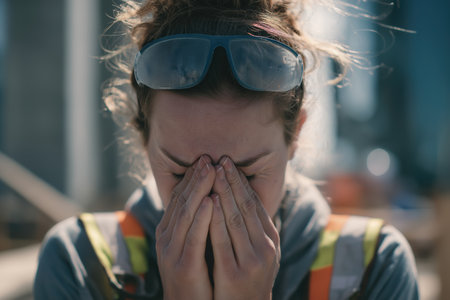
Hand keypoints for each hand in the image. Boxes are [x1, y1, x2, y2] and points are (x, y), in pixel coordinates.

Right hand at [155, 155, 214, 299]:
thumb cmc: (194, 273)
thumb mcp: (190, 243)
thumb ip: (195, 222)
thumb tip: (209, 197)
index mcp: (169, 230)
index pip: (180, 197)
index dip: (192, 177)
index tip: (206, 159)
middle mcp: (167, 236)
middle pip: (182, 200)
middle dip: (195, 177)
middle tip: (208, 157)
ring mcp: (172, 250)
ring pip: (186, 213)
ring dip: (199, 189)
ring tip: (211, 170)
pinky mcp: (184, 264)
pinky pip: (194, 236)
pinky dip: (202, 217)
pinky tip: (212, 201)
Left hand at [210, 157, 280, 299]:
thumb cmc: (249, 280)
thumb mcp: (258, 253)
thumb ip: (253, 229)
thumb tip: (242, 200)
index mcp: (271, 240)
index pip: (255, 204)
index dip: (242, 182)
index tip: (229, 164)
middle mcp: (266, 247)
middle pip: (247, 206)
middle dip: (233, 180)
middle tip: (221, 159)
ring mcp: (252, 259)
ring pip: (236, 218)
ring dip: (225, 192)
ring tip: (214, 172)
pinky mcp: (234, 272)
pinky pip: (223, 239)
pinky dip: (216, 217)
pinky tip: (209, 200)